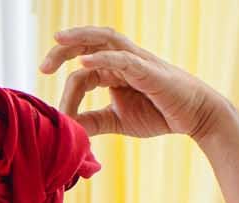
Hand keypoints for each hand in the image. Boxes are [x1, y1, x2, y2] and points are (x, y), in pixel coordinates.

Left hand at [39, 28, 226, 141]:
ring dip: (81, 38)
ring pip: (106, 40)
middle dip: (63, 49)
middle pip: (89, 43)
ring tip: (58, 40)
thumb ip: (91, 121)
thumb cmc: (159, 114)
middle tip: (42, 66)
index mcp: (113, 72)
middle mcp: (123, 61)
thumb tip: (66, 128)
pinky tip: (84, 61)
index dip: (65, 93)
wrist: (195, 117)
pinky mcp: (150, 70)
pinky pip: (124, 59)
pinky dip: (103, 58)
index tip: (57, 117)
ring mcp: (137, 62)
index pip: (81, 71)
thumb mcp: (116, 120)